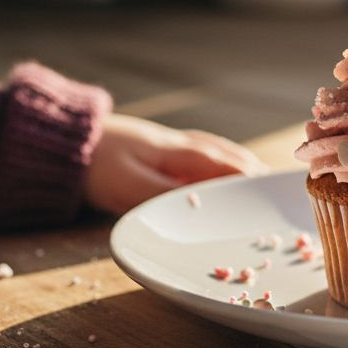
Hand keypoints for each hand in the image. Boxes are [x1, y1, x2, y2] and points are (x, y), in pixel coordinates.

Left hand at [84, 114, 267, 213]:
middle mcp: (183, 144)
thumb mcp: (130, 186)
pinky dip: (226, 160)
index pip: (227, 166)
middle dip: (255, 171)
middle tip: (280, 190)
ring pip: (220, 152)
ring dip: (243, 164)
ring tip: (263, 180)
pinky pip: (206, 152)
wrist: (66, 141)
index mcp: (180, 153)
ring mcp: (174, 143)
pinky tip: (227, 168)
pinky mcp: (163, 146)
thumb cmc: (98, 166)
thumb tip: (202, 206)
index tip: (277, 193)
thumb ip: (167, 195)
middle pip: (229, 157)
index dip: (253, 179)